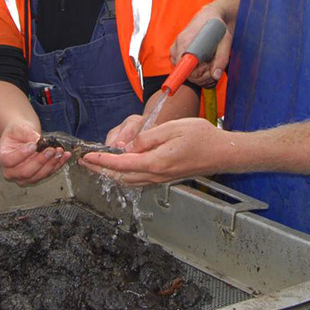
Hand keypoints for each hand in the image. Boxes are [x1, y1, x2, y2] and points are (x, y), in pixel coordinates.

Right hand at [0, 120, 71, 185]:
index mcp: (3, 158)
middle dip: (40, 161)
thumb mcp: (20, 128)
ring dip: (51, 164)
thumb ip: (27, 134)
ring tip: (60, 151)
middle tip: (51, 150)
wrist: (23, 136)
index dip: (22, 154)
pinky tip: (65, 156)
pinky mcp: (36, 177)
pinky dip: (58, 165)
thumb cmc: (18, 132)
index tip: (33, 145)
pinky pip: (47, 173)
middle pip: (26, 172)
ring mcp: (24, 177)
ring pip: (38, 175)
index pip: (10, 160)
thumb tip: (38, 140)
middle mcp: (11, 172)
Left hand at [81, 118, 227, 185]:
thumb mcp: (172, 128)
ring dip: (112, 174)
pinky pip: (139, 180)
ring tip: (99, 166)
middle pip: (121, 177)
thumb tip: (129, 148)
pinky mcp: (166, 177)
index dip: (102, 161)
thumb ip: (148, 138)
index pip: (121, 164)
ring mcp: (161, 178)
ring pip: (129, 181)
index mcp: (156, 162)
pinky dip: (125, 176)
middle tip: (86, 163)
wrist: (223, 152)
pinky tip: (121, 169)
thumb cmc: (202, 137)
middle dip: (101, 170)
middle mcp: (157, 174)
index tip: (88, 157)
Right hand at [170, 6, 230, 86]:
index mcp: (185, 42)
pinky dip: (198, 72)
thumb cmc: (217, 27)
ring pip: (187, 75)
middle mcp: (177, 48)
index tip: (209, 69)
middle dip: (204, 74)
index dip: (198, 73)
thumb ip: (221, 58)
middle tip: (215, 64)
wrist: (209, 17)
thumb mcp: (225, 40)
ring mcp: (175, 53)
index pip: (184, 68)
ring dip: (202, 74)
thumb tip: (216, 75)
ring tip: (211, 61)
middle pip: (187, 75)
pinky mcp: (177, 56)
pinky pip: (186, 72)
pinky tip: (205, 63)